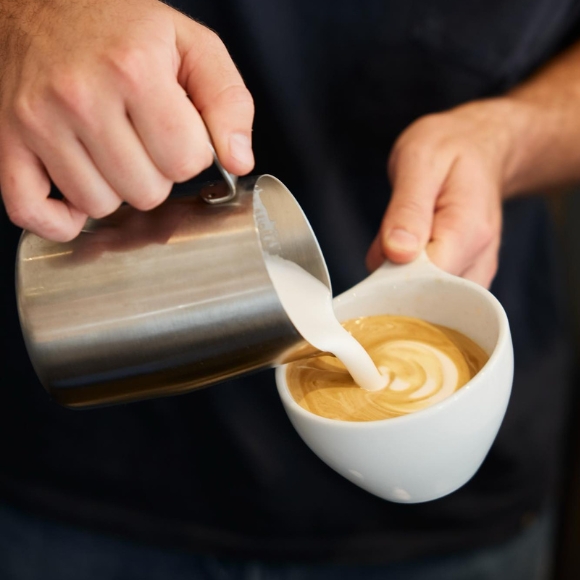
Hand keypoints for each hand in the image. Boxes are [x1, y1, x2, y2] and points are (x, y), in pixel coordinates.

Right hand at [0, 0, 253, 240]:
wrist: (39, 3)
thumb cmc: (121, 27)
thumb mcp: (192, 47)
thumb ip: (228, 103)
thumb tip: (238, 162)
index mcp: (135, 70)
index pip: (186, 163)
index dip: (189, 152)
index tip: (176, 129)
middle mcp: (81, 97)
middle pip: (146, 193)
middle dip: (154, 172)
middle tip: (140, 137)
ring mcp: (39, 122)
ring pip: (99, 206)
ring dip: (114, 188)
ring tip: (107, 148)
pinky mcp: (8, 141)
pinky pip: (32, 213)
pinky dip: (59, 217)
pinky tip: (75, 189)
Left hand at [366, 99, 521, 287]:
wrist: (481, 146)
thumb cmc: (450, 148)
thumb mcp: (419, 161)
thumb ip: (407, 209)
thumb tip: (399, 253)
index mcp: (468, 231)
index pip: (429, 281)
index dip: (397, 278)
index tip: (381, 260)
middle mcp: (478, 257)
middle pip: (430, 297)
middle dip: (396, 281)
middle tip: (386, 244)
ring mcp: (474, 269)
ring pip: (430, 299)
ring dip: (402, 280)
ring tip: (400, 240)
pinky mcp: (465, 274)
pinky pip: (434, 293)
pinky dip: (412, 280)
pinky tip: (407, 255)